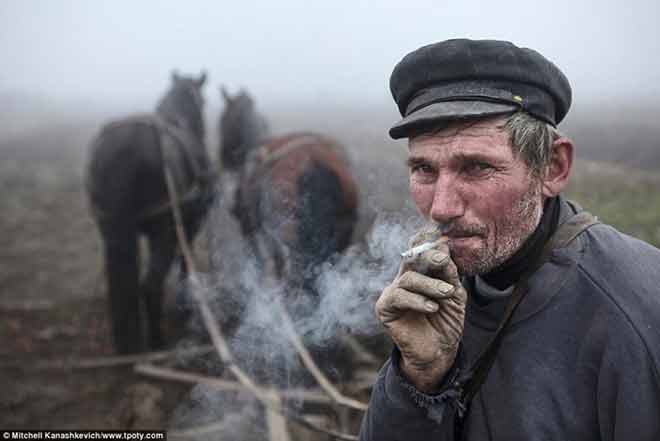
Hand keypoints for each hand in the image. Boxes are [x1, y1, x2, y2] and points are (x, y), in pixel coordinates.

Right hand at [375, 234, 466, 391]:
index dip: (427, 240)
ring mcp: (393, 292)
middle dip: (428, 256)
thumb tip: (445, 247)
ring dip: (430, 285)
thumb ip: (449, 273)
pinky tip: (432, 308)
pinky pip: (398, 297)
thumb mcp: (454, 294)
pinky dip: (417, 300)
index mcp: (421, 271)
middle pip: (411, 257)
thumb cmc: (446, 321)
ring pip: (408, 278)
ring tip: (447, 294)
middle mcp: (404, 278)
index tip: (444, 239)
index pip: (419, 248)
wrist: (439, 351)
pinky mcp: (385, 308)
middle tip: (444, 260)